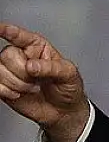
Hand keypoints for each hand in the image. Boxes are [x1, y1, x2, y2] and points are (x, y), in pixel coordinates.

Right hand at [0, 23, 89, 141]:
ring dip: (16, 83)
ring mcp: (11, 71)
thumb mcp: (69, 74)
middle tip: (37, 80)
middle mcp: (22, 56)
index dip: (7, 31)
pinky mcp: (4, 85)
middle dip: (22, 71)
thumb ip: (52, 67)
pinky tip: (18, 94)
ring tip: (32, 88)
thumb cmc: (68, 87)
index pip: (19, 35)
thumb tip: (31, 65)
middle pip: (7, 55)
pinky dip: (6, 91)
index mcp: (37, 47)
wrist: (63, 111)